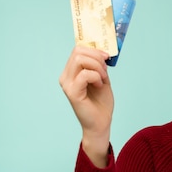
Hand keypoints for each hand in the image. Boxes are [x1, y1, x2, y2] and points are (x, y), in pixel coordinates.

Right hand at [59, 45, 112, 166]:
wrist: (101, 122)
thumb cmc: (101, 102)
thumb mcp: (102, 78)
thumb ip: (99, 65)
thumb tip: (101, 51)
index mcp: (71, 72)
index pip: (77, 49)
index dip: (94, 49)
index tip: (106, 57)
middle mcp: (66, 76)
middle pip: (78, 52)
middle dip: (96, 56)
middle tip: (105, 69)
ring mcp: (67, 84)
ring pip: (79, 60)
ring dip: (97, 66)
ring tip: (102, 78)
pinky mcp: (72, 92)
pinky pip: (84, 74)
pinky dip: (96, 76)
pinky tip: (99, 85)